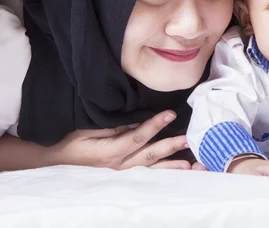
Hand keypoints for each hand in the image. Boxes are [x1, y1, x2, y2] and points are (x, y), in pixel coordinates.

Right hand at [49, 110, 191, 169]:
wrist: (57, 163)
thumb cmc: (72, 143)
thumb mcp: (88, 130)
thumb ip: (113, 126)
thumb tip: (137, 120)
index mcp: (110, 152)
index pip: (137, 137)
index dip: (155, 125)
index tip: (170, 113)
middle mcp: (120, 166)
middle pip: (150, 155)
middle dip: (171, 146)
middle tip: (188, 139)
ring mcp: (124, 173)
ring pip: (152, 169)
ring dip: (173, 166)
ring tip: (191, 164)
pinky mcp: (125, 175)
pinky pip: (148, 174)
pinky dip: (163, 173)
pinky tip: (178, 172)